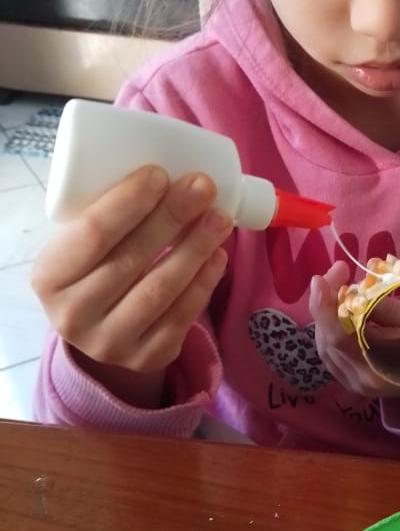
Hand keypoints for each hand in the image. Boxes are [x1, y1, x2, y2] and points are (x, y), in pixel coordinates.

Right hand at [31, 165, 232, 403]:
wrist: (98, 331)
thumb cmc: (92, 272)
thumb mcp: (79, 248)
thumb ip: (106, 221)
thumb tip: (167, 172)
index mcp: (49, 277)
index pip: (92, 234)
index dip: (128, 202)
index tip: (160, 173)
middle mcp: (74, 315)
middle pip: (132, 260)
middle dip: (172, 217)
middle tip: (202, 186)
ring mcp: (111, 343)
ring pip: (161, 290)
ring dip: (196, 248)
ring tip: (219, 218)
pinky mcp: (147, 358)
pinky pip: (182, 317)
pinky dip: (204, 282)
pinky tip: (218, 256)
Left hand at [309, 261, 399, 397]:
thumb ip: (381, 308)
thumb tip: (352, 294)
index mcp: (377, 369)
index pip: (338, 337)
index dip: (324, 306)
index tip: (321, 279)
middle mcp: (359, 380)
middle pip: (325, 340)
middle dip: (325, 303)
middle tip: (337, 273)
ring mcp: (352, 383)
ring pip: (323, 345)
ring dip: (326, 314)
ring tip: (337, 286)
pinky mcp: (350, 379)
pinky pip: (330, 351)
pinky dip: (330, 327)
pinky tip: (340, 308)